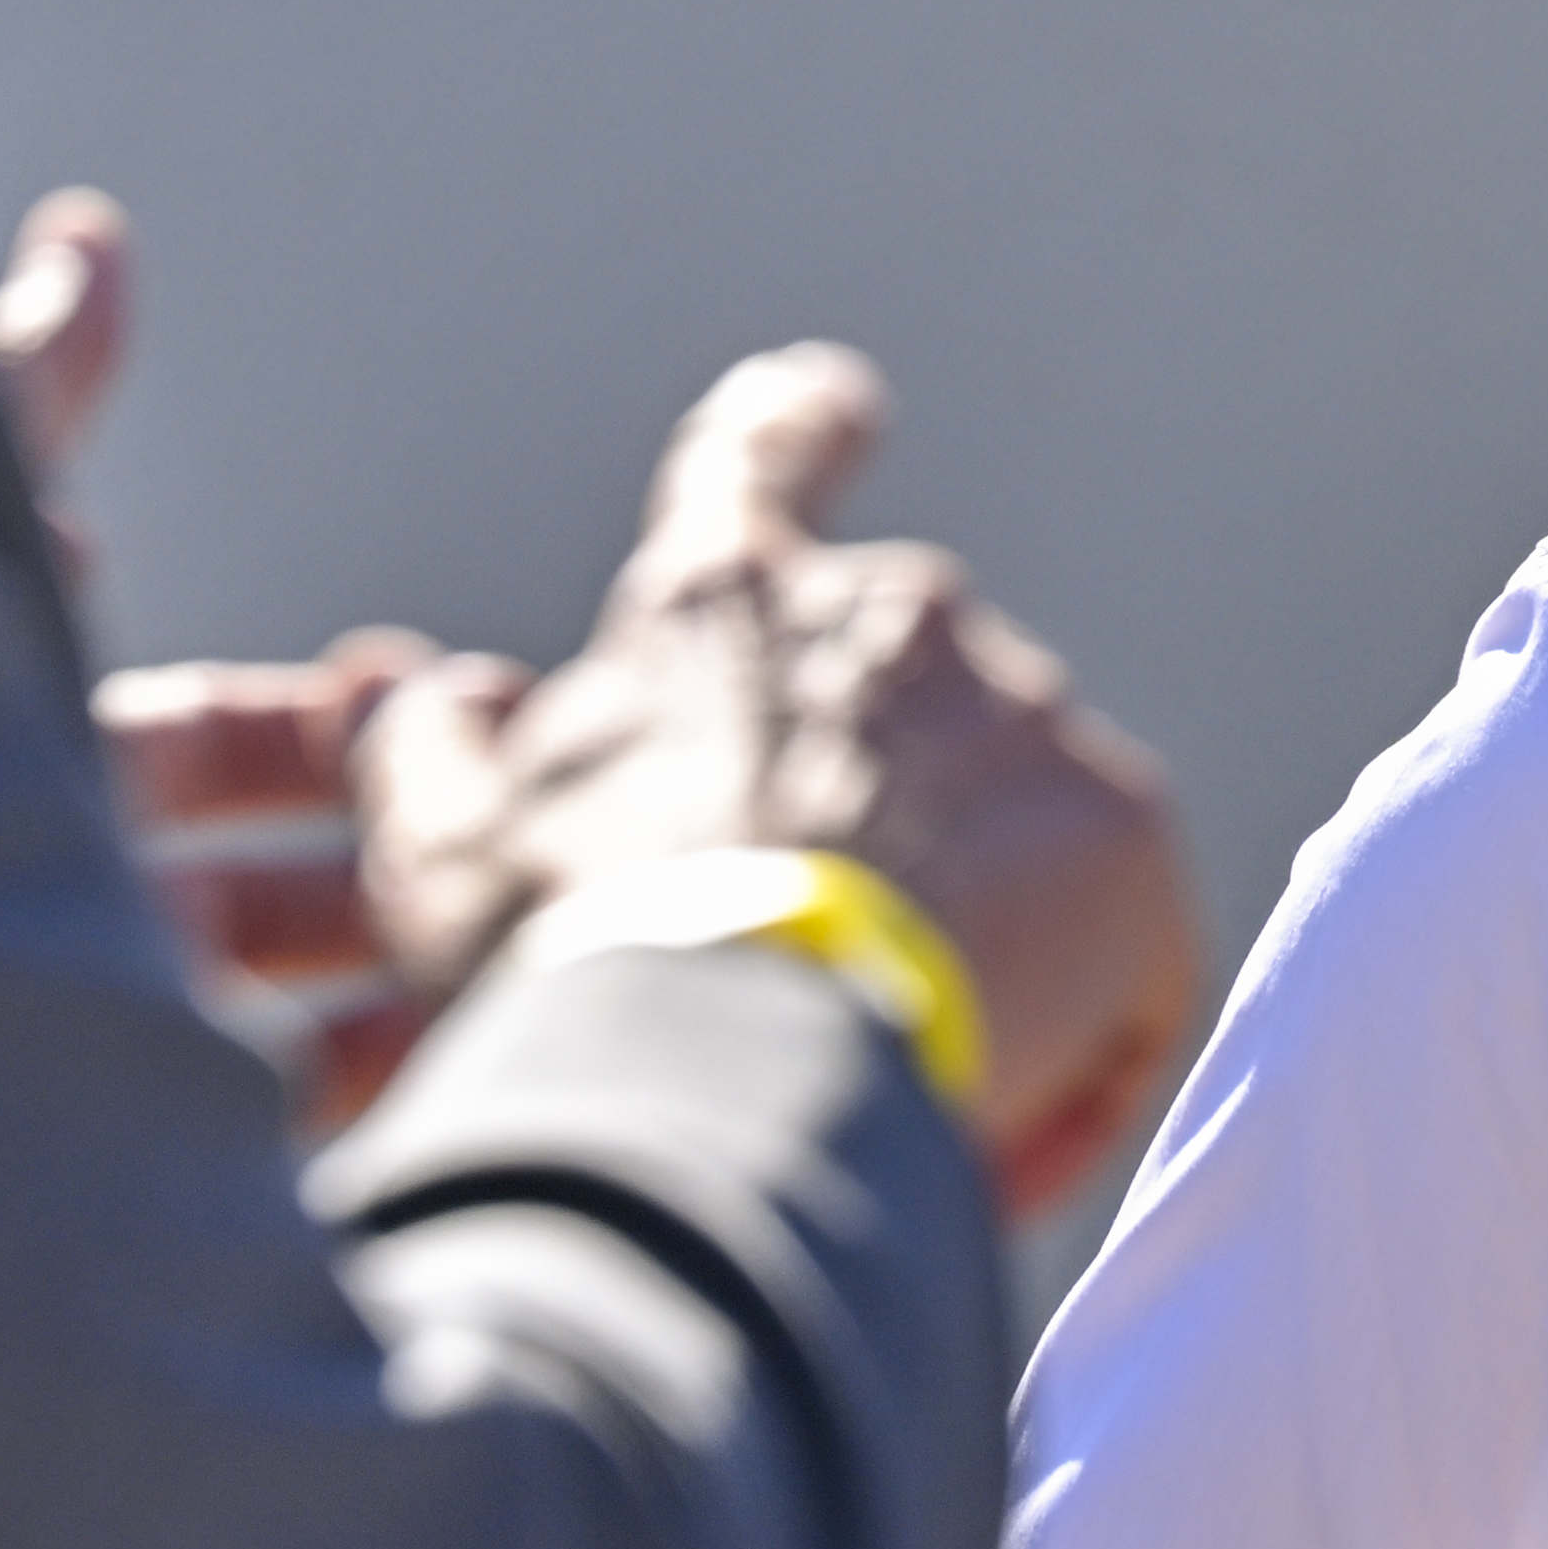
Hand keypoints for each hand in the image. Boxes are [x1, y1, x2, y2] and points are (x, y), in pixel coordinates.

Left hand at [0, 188, 461, 1119]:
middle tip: (530, 809)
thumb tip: (91, 237)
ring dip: (428, 970)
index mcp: (40, 766)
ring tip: (531, 939)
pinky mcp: (109, 1170)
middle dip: (426, 840)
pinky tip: (461, 1059)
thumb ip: (27, 382)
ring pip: (301, 1022)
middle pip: (294, 888)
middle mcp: (65, 913)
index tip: (450, 687)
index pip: (236, 745)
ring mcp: (84, 1049)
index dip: (349, 716)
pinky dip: (386, 1101)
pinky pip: (276, 1151)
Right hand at [354, 345, 1198, 1215]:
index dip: (793, 430)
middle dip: (873, 822)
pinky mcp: (1125, 831)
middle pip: (904, 703)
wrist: (734, 1038)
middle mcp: (892, 617)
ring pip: (1007, 835)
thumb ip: (425, 759)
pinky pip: (1107, 952)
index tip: (837, 403)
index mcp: (718, 600)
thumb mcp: (444, 850)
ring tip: (890, 1088)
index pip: (755, 461)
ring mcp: (1022, 715)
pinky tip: (994, 1145)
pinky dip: (1062, 1043)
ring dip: (964, 942)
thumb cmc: (568, 944)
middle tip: (810, 973)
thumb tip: (422, 704)